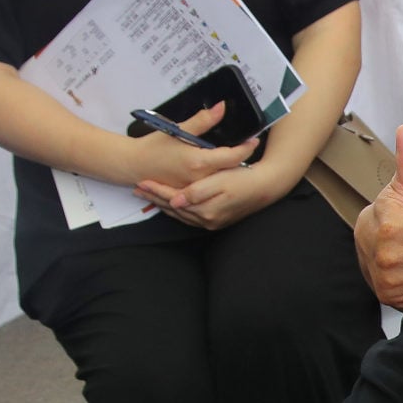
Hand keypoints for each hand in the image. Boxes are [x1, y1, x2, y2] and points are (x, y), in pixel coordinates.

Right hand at [126, 101, 258, 187]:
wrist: (133, 165)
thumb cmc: (154, 146)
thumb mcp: (179, 130)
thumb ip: (203, 120)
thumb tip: (221, 107)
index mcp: (199, 162)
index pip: (233, 156)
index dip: (247, 148)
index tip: (254, 140)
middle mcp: (200, 179)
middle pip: (232, 170)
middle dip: (242, 160)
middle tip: (249, 148)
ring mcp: (195, 190)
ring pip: (222, 181)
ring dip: (231, 171)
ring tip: (238, 160)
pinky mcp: (190, 195)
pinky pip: (210, 189)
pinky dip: (217, 180)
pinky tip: (221, 173)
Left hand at [135, 160, 285, 229]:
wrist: (266, 187)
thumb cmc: (244, 179)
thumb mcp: (220, 180)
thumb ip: (197, 192)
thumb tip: (176, 201)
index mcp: (206, 209)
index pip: (173, 199)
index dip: (157, 190)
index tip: (141, 182)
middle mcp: (206, 220)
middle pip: (174, 209)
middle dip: (155, 198)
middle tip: (137, 188)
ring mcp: (211, 222)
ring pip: (180, 215)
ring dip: (163, 205)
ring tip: (148, 195)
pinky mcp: (215, 221)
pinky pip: (189, 217)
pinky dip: (176, 211)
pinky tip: (170, 204)